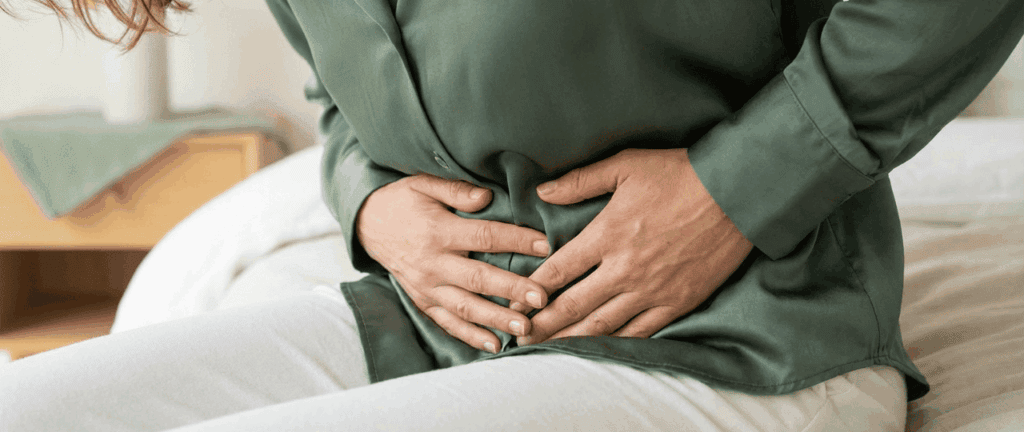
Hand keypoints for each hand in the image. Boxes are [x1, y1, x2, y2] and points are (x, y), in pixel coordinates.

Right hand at [356, 175, 550, 352]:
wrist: (366, 223)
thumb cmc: (402, 200)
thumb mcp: (423, 184)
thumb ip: (456, 190)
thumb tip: (486, 196)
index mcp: (438, 231)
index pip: (484, 236)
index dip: (516, 240)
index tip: (545, 244)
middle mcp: (433, 263)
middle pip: (478, 278)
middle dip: (512, 289)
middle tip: (541, 298)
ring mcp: (426, 286)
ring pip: (465, 307)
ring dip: (496, 319)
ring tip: (524, 327)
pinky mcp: (422, 300)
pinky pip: (447, 322)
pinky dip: (470, 335)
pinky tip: (495, 344)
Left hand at [518, 148, 752, 344]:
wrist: (738, 193)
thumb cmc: (680, 173)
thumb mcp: (626, 165)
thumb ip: (580, 182)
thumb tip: (542, 192)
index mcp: (607, 234)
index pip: (557, 270)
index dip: (531, 290)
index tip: (513, 302)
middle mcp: (624, 269)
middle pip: (572, 305)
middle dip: (542, 325)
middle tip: (518, 337)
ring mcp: (651, 290)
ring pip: (602, 325)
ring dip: (571, 340)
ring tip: (548, 351)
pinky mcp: (677, 303)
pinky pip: (639, 331)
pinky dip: (614, 343)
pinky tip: (597, 351)